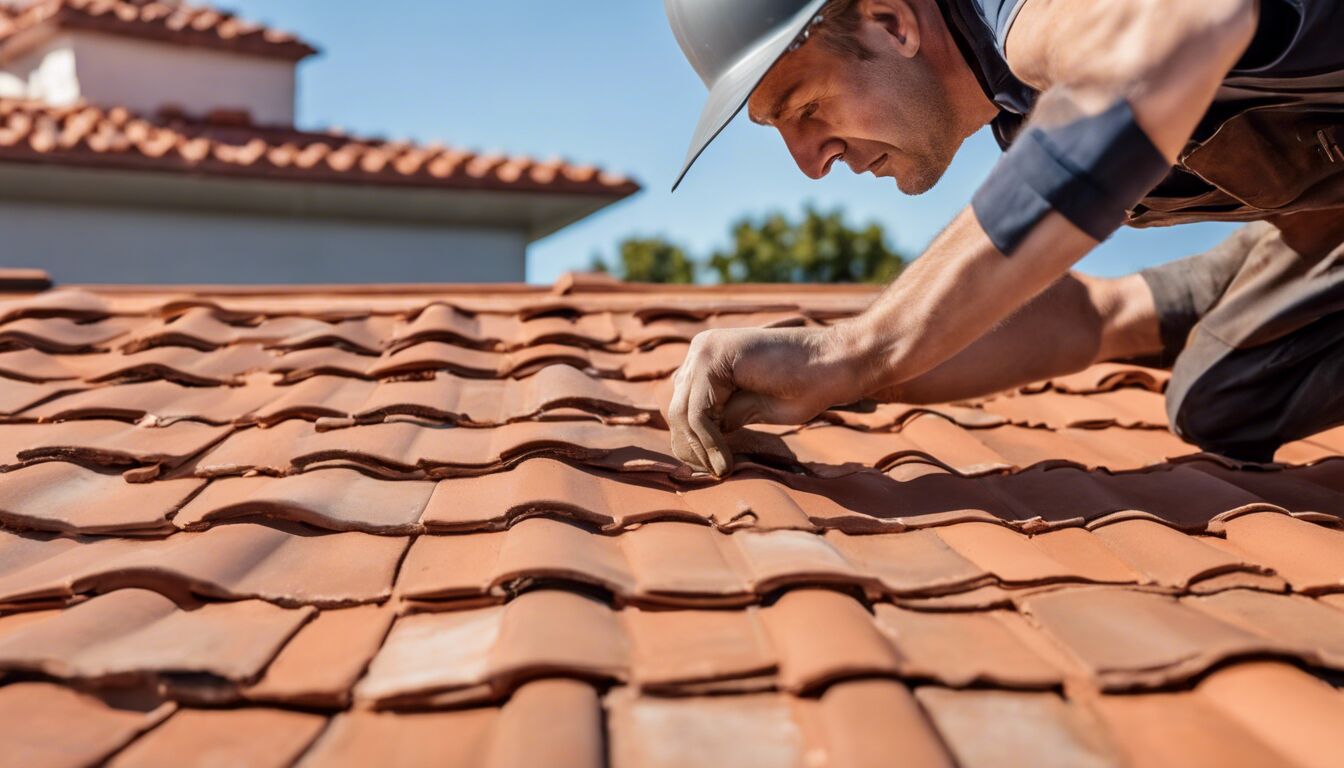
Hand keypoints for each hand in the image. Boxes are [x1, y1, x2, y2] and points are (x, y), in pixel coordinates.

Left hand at [667, 325, 869, 475]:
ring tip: (723, 470)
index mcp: (708, 361)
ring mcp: (705, 349)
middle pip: (676, 411)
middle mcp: (701, 350)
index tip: (714, 469)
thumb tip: (692, 444)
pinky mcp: (715, 355)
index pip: (682, 408)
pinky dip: (709, 442)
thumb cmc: (804, 387)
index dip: (693, 443)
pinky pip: (698, 412)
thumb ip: (721, 418)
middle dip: (693, 448)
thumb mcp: (751, 410)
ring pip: (682, 414)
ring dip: (701, 449)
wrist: (837, 364)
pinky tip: (726, 461)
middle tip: (715, 473)